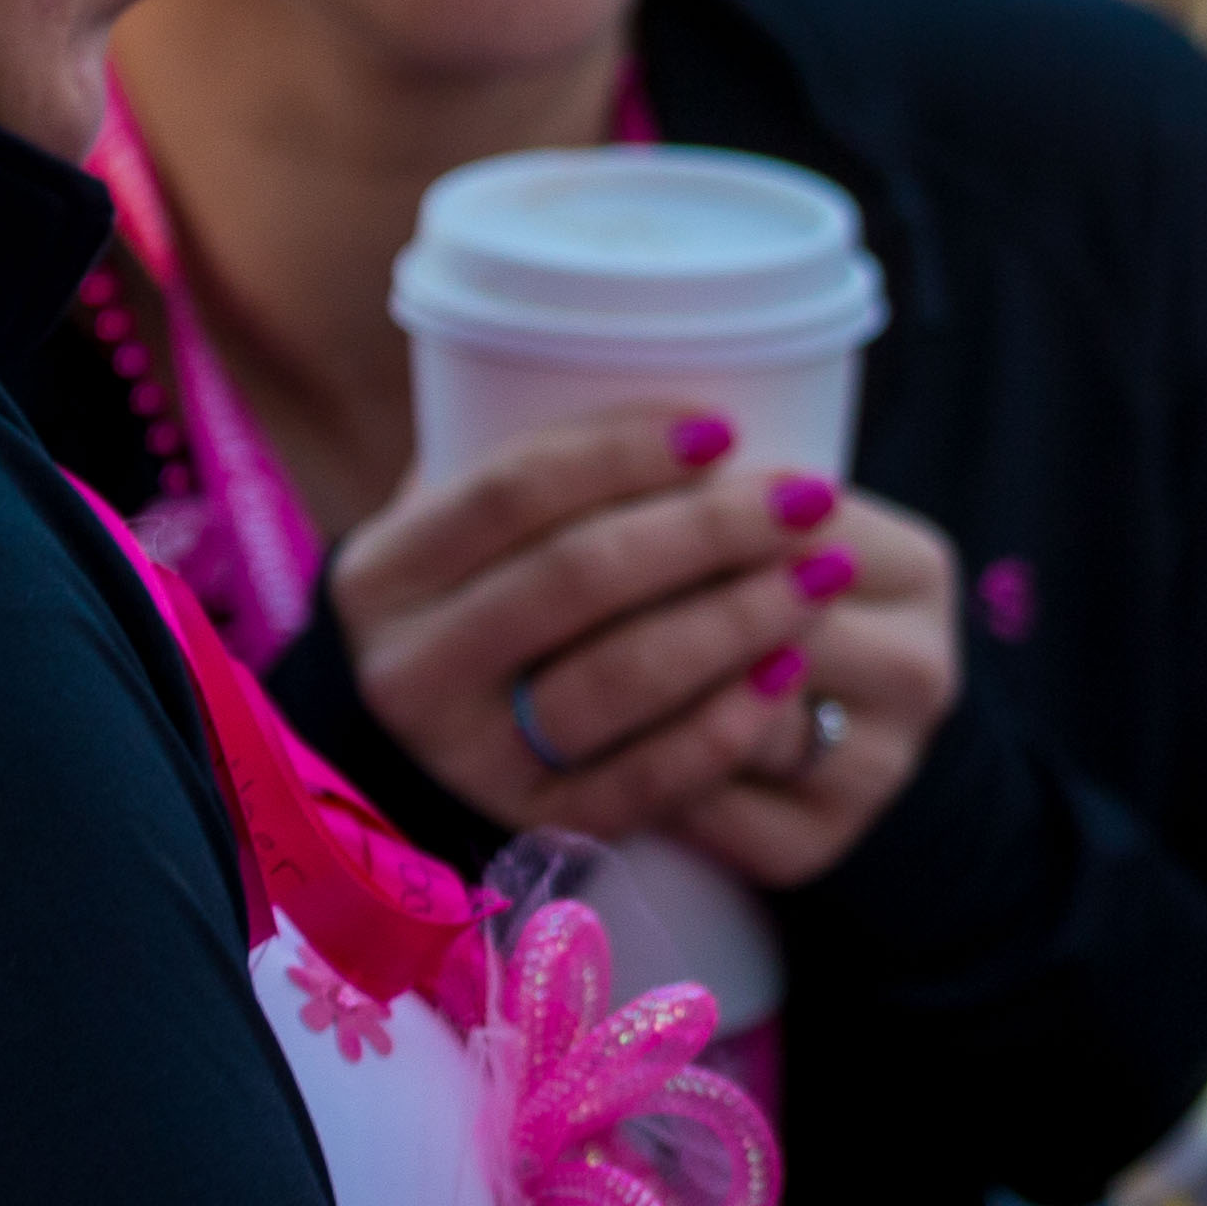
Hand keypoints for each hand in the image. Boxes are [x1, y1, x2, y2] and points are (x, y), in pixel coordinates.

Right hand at [327, 405, 962, 884]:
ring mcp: (467, 760)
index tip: (724, 429)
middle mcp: (405, 671)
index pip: (511, 492)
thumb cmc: (492, 593)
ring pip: (617, 680)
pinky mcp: (538, 826)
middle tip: (810, 499)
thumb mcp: (473, 529)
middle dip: (708, 530)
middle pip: (576, 578)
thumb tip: (679, 378)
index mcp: (383, 574)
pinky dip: (723, 725)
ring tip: (823, 572)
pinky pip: (643, 782)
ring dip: (737, 619)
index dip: (623, 453)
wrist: (445, 739)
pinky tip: (788, 671)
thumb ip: (537, 473)